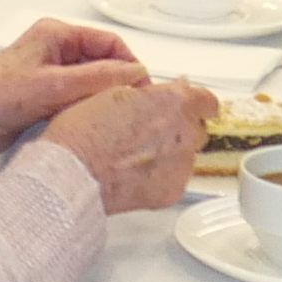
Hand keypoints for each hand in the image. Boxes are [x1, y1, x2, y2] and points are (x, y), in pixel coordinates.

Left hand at [0, 17, 149, 145]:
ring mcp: (50, 72)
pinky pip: (79, 97)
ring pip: (92, 82)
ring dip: (103, 97)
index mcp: (56, 34)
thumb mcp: (55, 84)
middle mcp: (54, 49)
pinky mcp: (46, 94)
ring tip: (117, 117)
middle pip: (103, 62)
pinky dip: (89, 108)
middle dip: (118, 83)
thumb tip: (135, 72)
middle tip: (134, 107)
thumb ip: (97, 77)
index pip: (109, 42)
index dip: (130, 64)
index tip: (144, 89)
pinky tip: (96, 124)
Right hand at [47, 77, 222, 214]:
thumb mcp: (112, 91)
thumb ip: (149, 92)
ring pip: (186, 154)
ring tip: (135, 152)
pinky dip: (161, 175)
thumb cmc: (85, 131)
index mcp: (174, 103)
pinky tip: (135, 171)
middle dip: (179, 126)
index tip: (183, 104)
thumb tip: (167, 90)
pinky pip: (175, 178)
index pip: (207, 101)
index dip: (193, 102)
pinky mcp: (173, 191)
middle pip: (197, 128)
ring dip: (169, 151)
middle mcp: (186, 133)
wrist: (74, 171)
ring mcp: (182, 165)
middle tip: (147, 128)